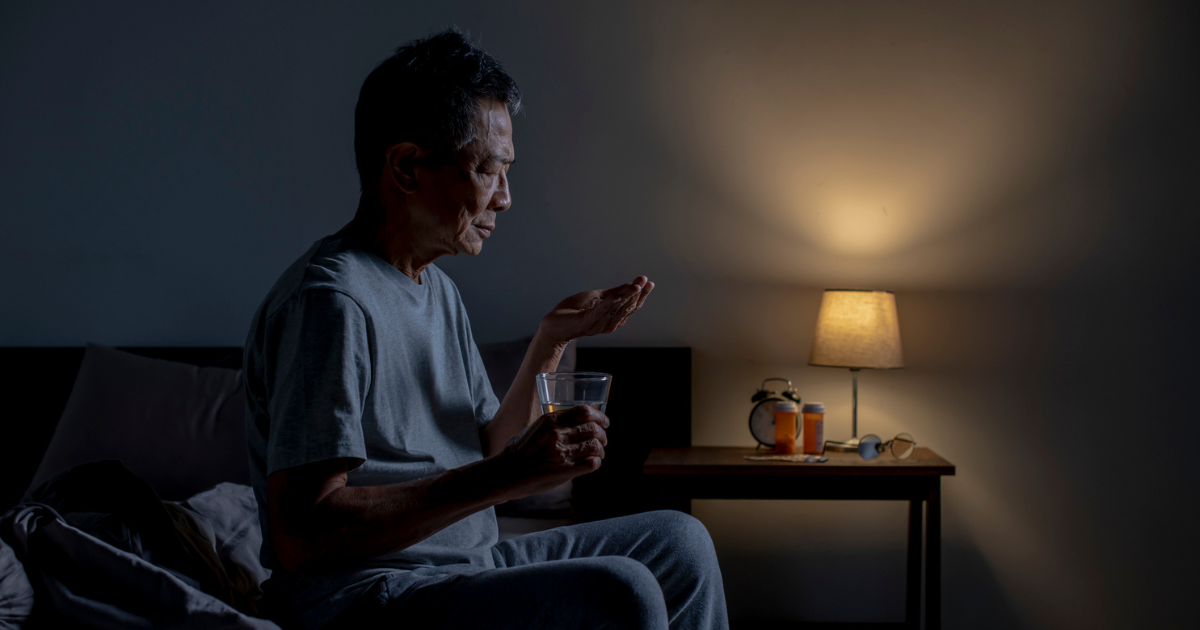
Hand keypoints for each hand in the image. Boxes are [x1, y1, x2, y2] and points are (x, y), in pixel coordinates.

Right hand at [497, 405, 609, 499]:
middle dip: (603, 434)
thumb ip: (554, 424)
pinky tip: (592, 463)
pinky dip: (596, 462)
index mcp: (550, 420)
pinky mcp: (564, 471)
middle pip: (593, 428)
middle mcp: (557, 434)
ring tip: (599, 453)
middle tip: (603, 439)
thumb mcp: (534, 428)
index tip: (604, 421)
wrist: (507, 473)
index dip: (599, 416)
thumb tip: (575, 422)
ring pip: (595, 446)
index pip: (584, 411)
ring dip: (601, 449)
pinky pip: (591, 463)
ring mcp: (562, 453)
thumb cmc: (518, 451)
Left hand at [540, 276, 654, 343]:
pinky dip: (608, 304)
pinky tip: (616, 296)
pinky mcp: (585, 323)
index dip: (641, 295)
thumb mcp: (597, 297)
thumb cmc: (573, 311)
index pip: (631, 306)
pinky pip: (599, 312)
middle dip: (638, 294)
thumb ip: (614, 293)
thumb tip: (632, 285)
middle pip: (627, 308)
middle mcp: (608, 324)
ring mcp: (597, 324)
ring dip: (626, 296)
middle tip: (646, 282)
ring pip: (616, 309)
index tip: (649, 282)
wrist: (553, 324)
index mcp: (612, 318)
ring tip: (636, 286)